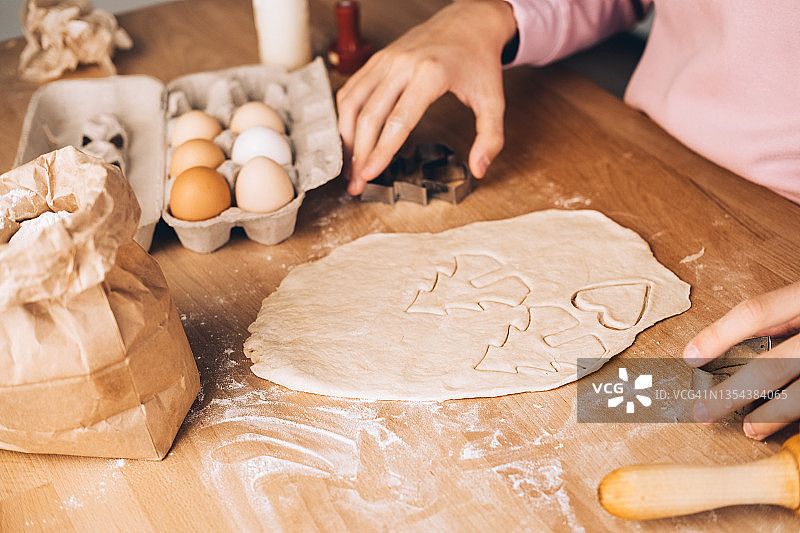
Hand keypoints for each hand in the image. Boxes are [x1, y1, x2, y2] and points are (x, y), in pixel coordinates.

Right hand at [336, 0, 517, 194]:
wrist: (469, 21)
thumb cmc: (479, 61)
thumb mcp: (494, 100)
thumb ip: (490, 137)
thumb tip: (479, 168)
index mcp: (430, 74)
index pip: (398, 121)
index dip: (380, 152)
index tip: (369, 175)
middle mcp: (402, 64)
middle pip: (369, 116)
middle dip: (359, 155)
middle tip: (356, 184)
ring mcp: (385, 60)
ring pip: (352, 103)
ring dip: (346, 138)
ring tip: (349, 165)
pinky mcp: (377, 59)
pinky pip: (351, 90)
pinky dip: (344, 117)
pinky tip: (349, 138)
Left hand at [684, 281, 799, 438]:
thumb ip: (781, 315)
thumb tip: (723, 347)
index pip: (756, 312)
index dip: (718, 335)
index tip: (689, 357)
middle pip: (773, 363)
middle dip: (733, 392)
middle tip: (701, 412)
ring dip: (772, 415)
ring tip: (751, 429)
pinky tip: (786, 424)